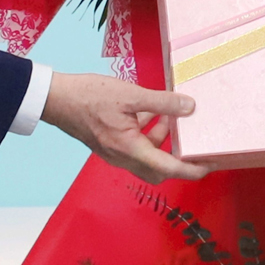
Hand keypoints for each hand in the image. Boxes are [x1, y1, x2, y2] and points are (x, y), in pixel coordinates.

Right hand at [41, 73, 210, 184]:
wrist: (56, 99)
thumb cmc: (89, 96)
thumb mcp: (130, 95)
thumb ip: (162, 103)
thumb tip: (189, 107)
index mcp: (129, 148)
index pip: (168, 167)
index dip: (190, 169)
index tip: (208, 166)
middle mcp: (121, 157)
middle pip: (158, 169)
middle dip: (177, 158)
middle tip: (193, 143)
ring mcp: (113, 153)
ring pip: (146, 157)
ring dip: (161, 141)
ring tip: (168, 116)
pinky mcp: (108, 145)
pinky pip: (134, 148)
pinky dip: (146, 135)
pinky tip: (148, 113)